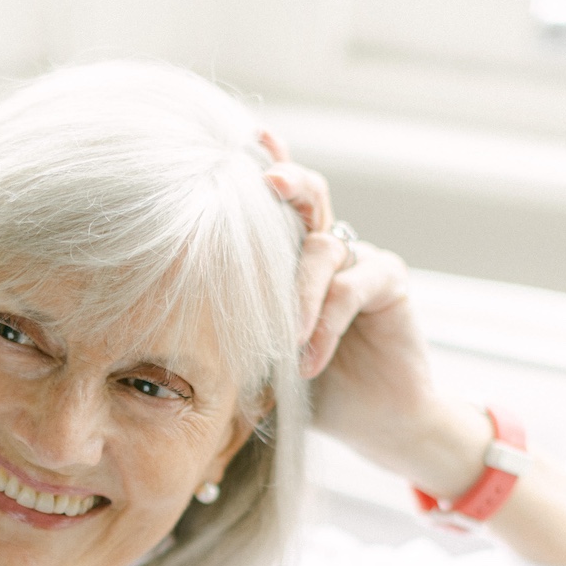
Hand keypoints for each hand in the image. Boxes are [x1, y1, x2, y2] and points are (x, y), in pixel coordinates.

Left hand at [260, 131, 491, 497]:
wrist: (376, 422)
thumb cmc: (311, 389)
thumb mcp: (263, 355)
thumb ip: (240, 326)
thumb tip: (175, 315)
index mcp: (293, 258)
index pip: (274, 209)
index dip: (263, 172)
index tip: (242, 143)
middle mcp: (328, 249)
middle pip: (308, 199)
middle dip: (287, 185)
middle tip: (267, 182)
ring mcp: (362, 261)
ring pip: (323, 249)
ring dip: (298, 295)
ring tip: (286, 342)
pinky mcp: (389, 283)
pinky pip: (352, 287)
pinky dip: (326, 321)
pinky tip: (309, 359)